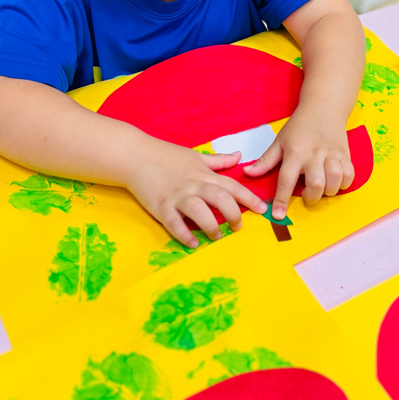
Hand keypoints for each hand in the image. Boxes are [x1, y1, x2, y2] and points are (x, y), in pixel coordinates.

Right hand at [126, 142, 267, 248]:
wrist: (135, 156)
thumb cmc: (167, 155)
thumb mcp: (196, 155)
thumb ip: (219, 160)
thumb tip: (239, 156)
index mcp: (204, 174)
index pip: (232, 186)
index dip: (249, 198)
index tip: (262, 209)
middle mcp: (194, 185)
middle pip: (220, 198)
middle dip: (233, 213)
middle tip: (238, 226)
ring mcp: (177, 196)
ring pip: (199, 211)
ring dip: (211, 225)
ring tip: (217, 236)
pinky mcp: (160, 206)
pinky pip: (174, 223)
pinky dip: (185, 234)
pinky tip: (194, 244)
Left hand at [242, 111, 353, 219]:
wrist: (324, 107)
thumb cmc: (299, 126)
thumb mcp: (280, 141)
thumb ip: (266, 160)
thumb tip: (248, 174)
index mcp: (295, 152)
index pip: (286, 179)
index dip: (281, 199)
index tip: (278, 215)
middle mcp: (314, 154)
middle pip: (316, 183)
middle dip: (312, 197)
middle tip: (307, 196)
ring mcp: (332, 153)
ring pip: (335, 179)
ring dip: (329, 190)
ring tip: (322, 189)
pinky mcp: (346, 153)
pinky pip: (349, 174)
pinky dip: (344, 183)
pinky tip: (336, 182)